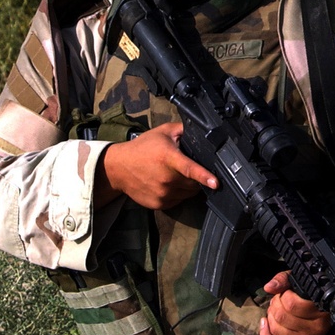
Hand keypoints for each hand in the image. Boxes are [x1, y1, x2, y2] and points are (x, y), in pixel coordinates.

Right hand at [96, 122, 217, 209]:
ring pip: (188, 193)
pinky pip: (178, 201)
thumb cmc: (142, 148)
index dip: (204, 176)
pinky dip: (178, 194)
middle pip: (194, 183)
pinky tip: (168, 184)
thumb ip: (184, 130)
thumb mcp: (163, 132)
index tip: (216, 183)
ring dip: (188, 186)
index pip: (190, 169)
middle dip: (197, 177)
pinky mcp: (159, 204)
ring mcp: (162, 193)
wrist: (118, 168)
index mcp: (168, 158)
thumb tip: (203, 131)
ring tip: (175, 175)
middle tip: (186, 168)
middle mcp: (166, 178)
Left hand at [260, 271, 330, 334]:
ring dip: (270, 316)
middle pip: (282, 317)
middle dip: (275, 304)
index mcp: (320, 310)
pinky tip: (265, 322)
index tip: (287, 292)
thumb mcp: (299, 281)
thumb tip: (270, 287)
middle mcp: (315, 328)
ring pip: (277, 330)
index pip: (292, 305)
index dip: (284, 295)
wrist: (320, 309)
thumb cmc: (309, 295)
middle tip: (278, 299)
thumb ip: (284, 279)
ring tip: (274, 309)